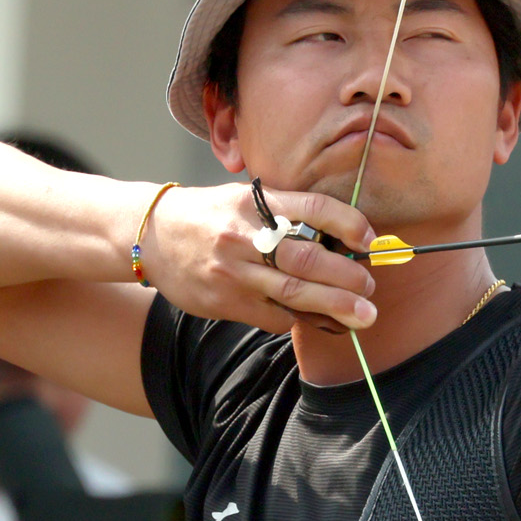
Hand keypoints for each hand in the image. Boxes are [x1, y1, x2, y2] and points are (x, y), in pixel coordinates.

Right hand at [146, 180, 379, 334]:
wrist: (149, 235)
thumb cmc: (208, 215)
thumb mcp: (242, 199)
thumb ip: (283, 214)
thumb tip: (338, 240)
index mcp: (253, 202)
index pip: (312, 207)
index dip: (348, 223)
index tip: (369, 240)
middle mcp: (244, 235)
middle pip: (308, 258)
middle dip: (348, 277)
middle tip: (370, 288)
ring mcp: (233, 271)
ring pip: (294, 293)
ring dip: (336, 306)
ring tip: (363, 315)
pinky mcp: (224, 301)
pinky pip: (273, 316)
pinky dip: (301, 319)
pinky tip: (321, 321)